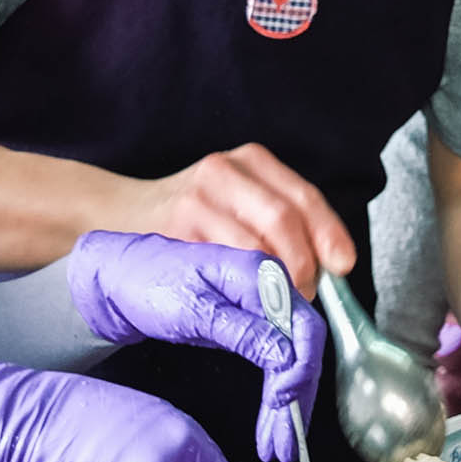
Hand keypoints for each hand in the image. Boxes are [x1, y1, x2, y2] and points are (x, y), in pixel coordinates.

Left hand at [66, 230, 324, 461]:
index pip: (303, 327)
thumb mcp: (191, 309)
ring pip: (290, 364)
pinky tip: (270, 424)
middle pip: (301, 351)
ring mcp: (259, 310)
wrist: (116, 280)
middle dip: (295, 401)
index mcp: (258, 276)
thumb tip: (284, 355)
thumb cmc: (146, 283)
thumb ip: (241, 331)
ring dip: (286, 408)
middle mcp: (267, 291)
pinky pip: (273, 366)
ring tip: (277, 447)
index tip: (284, 402)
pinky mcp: (249, 328)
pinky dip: (273, 398)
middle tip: (283, 444)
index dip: (301, 368)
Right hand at [128, 144, 354, 294]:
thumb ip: (278, 227)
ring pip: (255, 247)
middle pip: (284, 220)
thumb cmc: (191, 220)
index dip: (329, 234)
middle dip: (302, 266)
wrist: (118, 215)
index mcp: (251, 161)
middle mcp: (224, 170)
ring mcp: (197, 198)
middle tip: (303, 294)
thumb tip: (328, 271)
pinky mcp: (175, 229)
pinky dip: (241, 287)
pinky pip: (222, 265)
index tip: (341, 265)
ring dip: (274, 283)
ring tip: (276, 301)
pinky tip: (242, 296)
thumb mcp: (238, 204)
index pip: (304, 197)